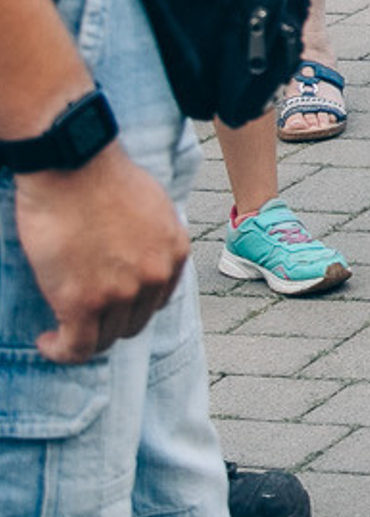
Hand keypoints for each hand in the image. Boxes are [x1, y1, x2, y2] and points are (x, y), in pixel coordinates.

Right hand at [14, 144, 191, 363]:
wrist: (73, 166)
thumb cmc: (105, 177)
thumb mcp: (153, 208)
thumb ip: (153, 239)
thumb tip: (139, 257)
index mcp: (175, 253)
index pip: (158, 299)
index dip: (132, 306)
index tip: (109, 304)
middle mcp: (154, 277)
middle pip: (134, 322)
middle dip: (109, 322)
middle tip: (83, 316)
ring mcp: (120, 293)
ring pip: (106, 338)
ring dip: (84, 337)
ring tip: (61, 330)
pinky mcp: (81, 302)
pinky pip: (77, 347)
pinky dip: (61, 350)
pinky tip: (47, 341)